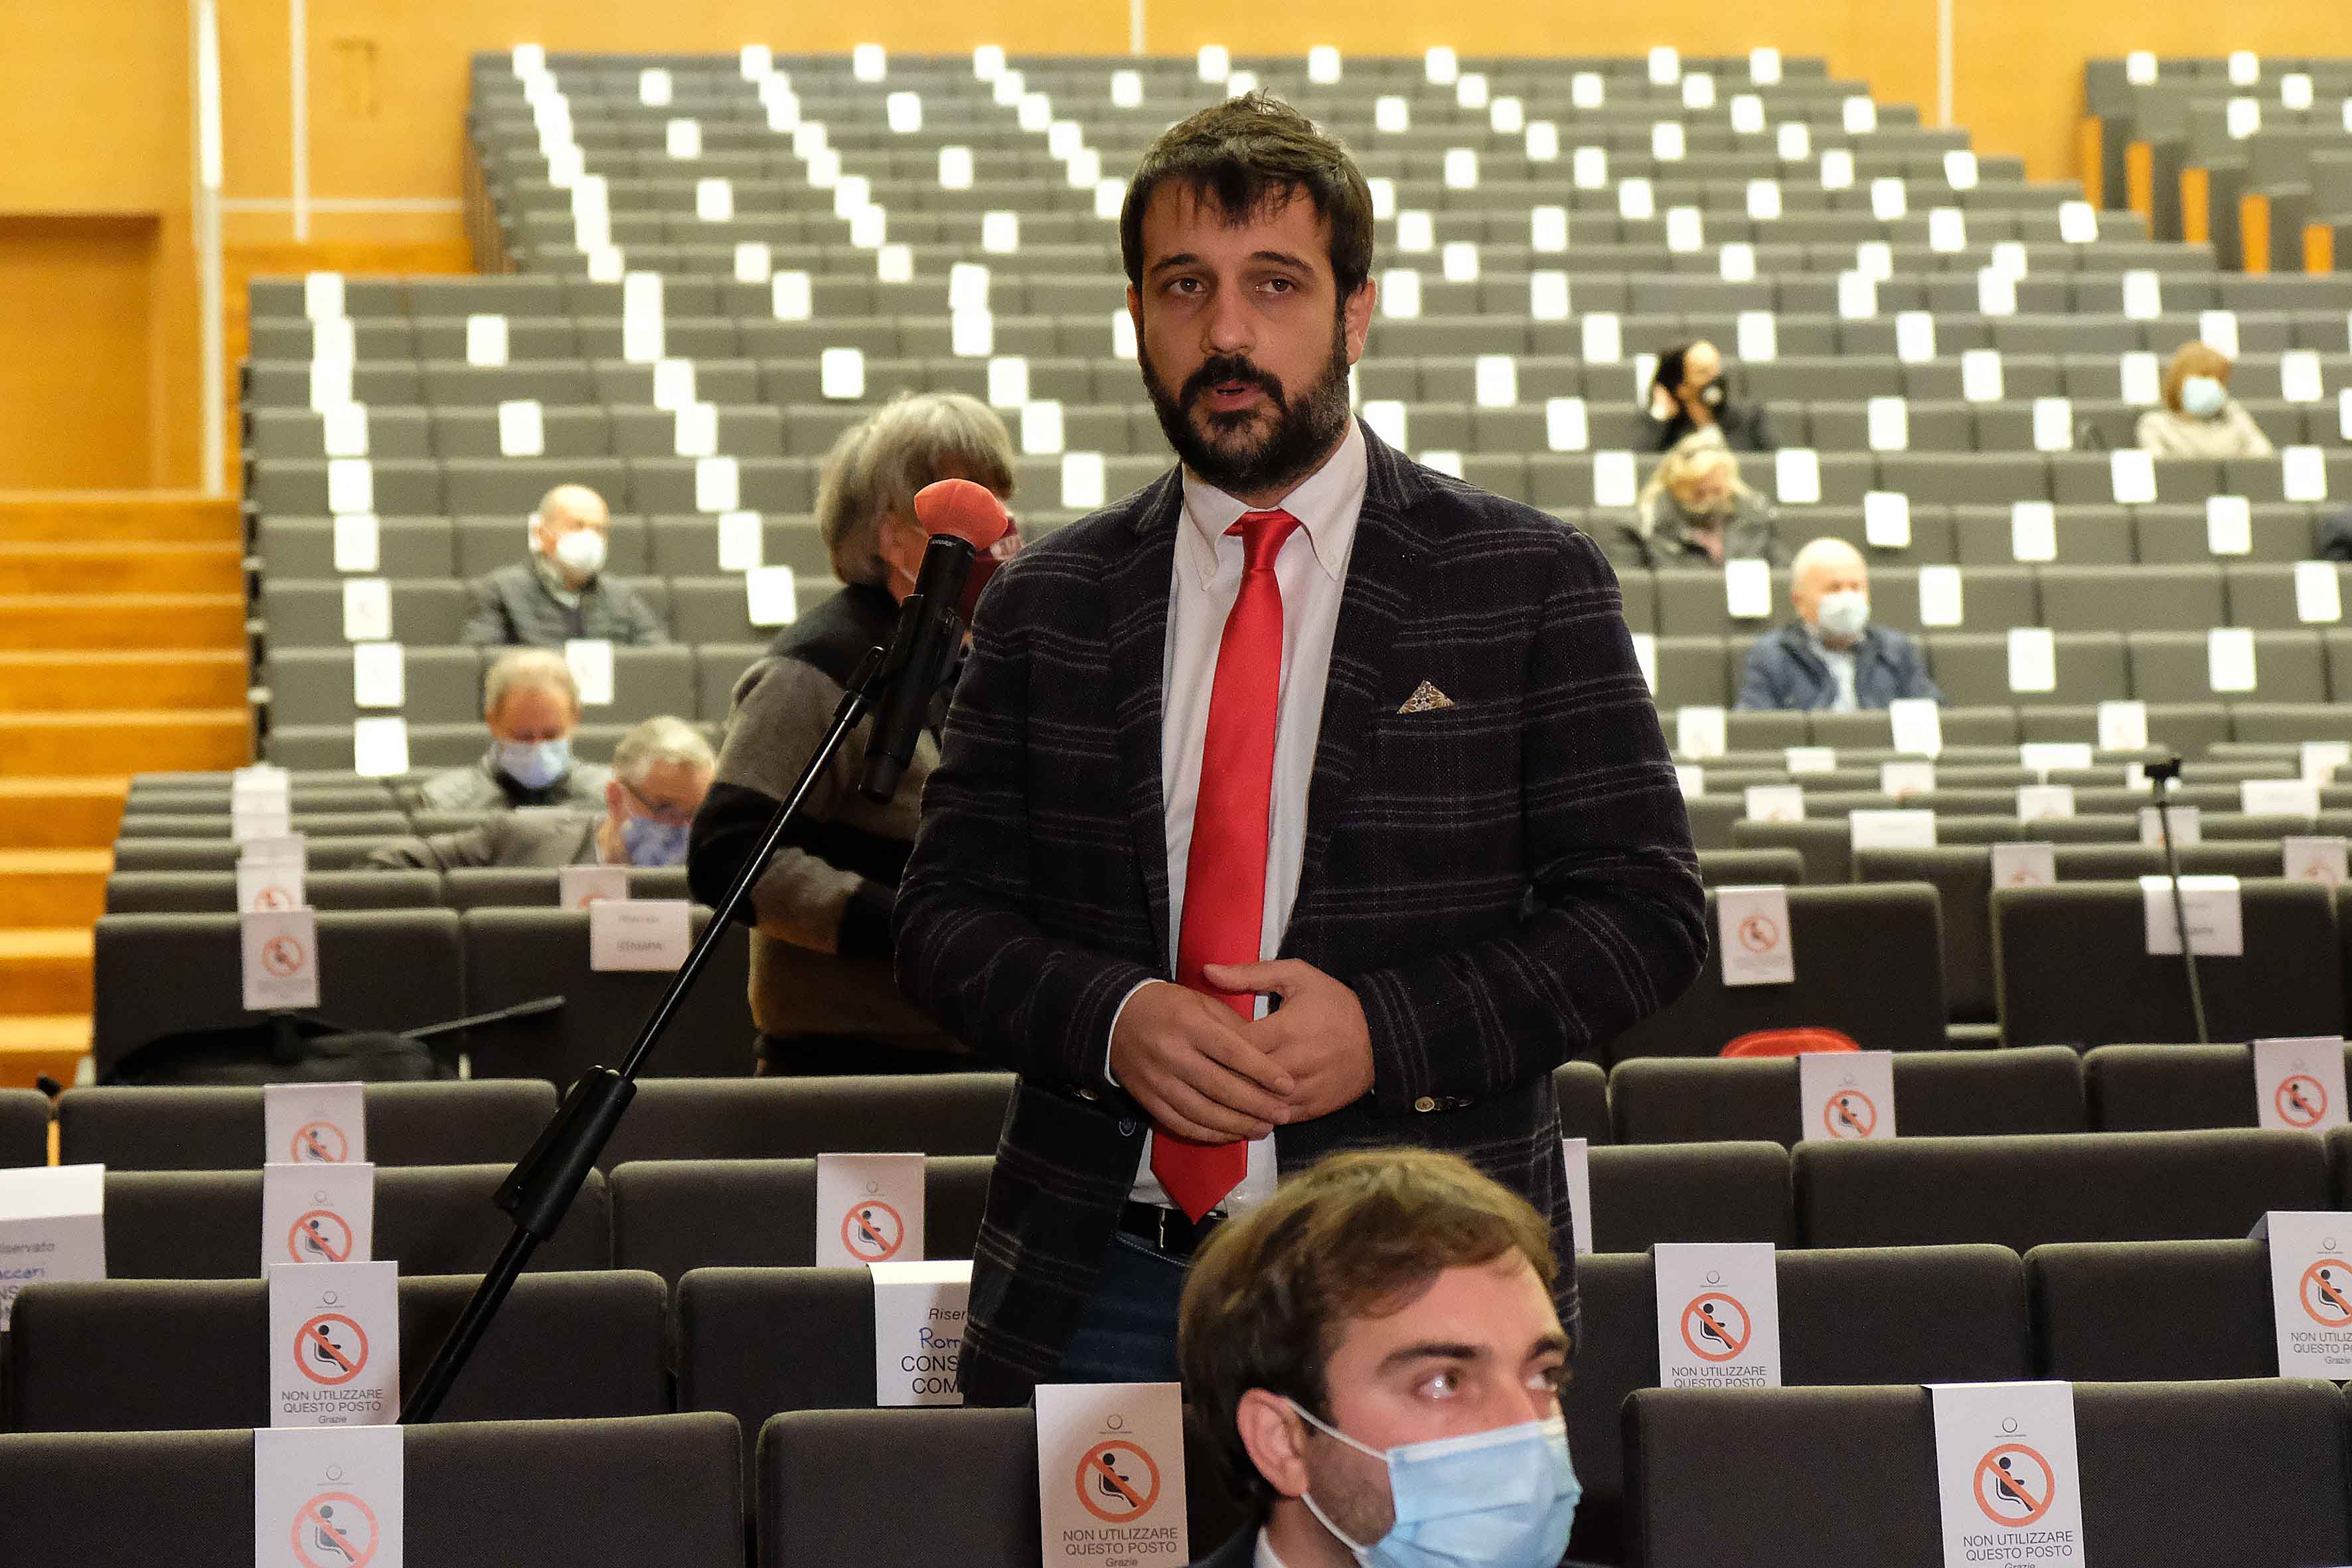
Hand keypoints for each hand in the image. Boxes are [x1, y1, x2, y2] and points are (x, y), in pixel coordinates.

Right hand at [1109, 981, 1296, 1144]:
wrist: (1115, 1017)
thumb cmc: (1169, 1006)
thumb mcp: (1203, 1003)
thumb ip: (1235, 1027)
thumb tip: (1267, 1056)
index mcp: (1190, 1024)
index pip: (1232, 1052)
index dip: (1262, 1071)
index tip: (1288, 1086)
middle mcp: (1172, 1054)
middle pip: (1220, 1087)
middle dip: (1256, 1105)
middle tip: (1283, 1115)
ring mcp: (1158, 1080)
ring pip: (1202, 1112)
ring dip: (1237, 1125)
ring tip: (1264, 1128)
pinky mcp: (1147, 1099)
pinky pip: (1181, 1123)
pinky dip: (1209, 1133)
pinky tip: (1231, 1135)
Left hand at [1202, 960, 1374, 1120]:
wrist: (1381, 1038)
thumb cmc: (1334, 1003)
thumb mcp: (1297, 976)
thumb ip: (1251, 973)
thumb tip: (1207, 971)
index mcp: (1286, 1029)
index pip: (1234, 1046)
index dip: (1213, 1046)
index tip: (1201, 1042)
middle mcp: (1293, 1065)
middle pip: (1241, 1079)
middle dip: (1218, 1074)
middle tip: (1200, 1068)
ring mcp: (1303, 1092)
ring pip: (1255, 1105)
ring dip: (1235, 1099)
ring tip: (1214, 1090)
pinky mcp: (1312, 1110)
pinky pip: (1275, 1120)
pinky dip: (1256, 1115)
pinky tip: (1240, 1107)